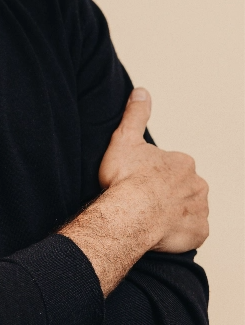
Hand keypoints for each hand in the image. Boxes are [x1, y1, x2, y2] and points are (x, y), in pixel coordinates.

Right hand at [98, 87, 209, 252]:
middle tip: (143, 199)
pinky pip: (192, 232)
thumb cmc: (125, 179)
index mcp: (183, 162)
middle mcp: (198, 184)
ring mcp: (200, 210)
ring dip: (173, 212)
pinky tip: (160, 231)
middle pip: (183, 188)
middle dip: (167, 192)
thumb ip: (136, 115)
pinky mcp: (198, 232)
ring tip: (149, 216)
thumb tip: (142, 91)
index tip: (137, 180)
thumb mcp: (125, 139)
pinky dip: (179, 232)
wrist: (129, 216)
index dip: (152, 173)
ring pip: (188, 209)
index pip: (170, 167)